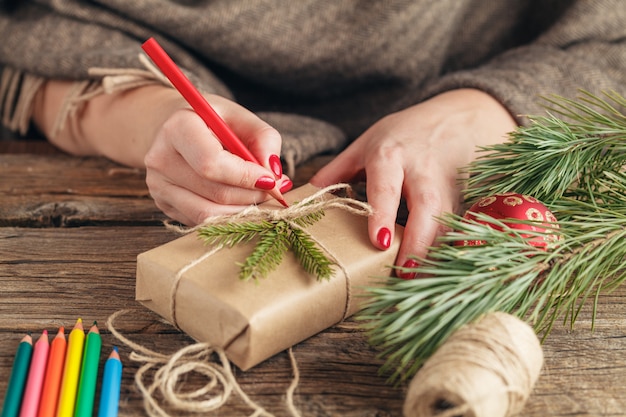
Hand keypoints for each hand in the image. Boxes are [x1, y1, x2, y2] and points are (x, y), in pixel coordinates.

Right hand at [144, 93, 292, 224]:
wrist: (175, 128)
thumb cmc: (213, 122)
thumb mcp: (241, 118)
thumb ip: (264, 140)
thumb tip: (275, 175)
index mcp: (178, 128)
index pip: (212, 164)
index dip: (247, 176)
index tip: (272, 179)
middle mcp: (160, 159)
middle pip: (215, 193)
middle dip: (252, 195)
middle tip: (274, 189)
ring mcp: (158, 186)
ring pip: (209, 214)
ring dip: (243, 211)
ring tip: (261, 196)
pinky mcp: (163, 205)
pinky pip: (202, 221)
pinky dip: (228, 216)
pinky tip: (241, 201)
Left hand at [310, 89, 516, 276]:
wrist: (458, 116)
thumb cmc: (404, 132)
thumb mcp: (366, 143)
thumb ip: (336, 170)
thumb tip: (299, 197)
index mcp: (391, 155)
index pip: (386, 185)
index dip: (383, 214)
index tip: (378, 242)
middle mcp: (422, 170)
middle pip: (426, 207)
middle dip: (418, 242)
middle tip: (404, 273)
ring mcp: (448, 184)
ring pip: (446, 222)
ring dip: (434, 253)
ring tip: (418, 284)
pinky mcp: (465, 197)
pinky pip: (457, 228)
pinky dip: (448, 251)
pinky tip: (437, 273)